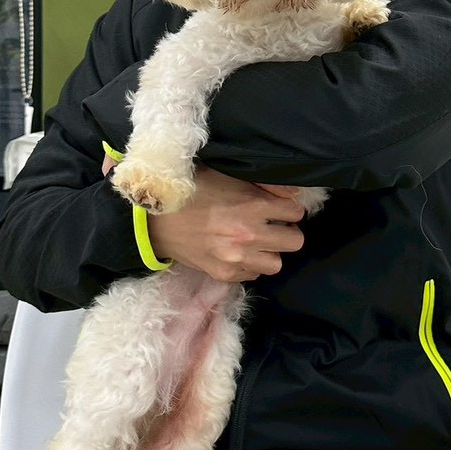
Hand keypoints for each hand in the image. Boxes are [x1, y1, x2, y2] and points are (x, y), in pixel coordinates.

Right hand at [138, 164, 306, 281]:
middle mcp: (249, 234)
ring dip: (270, 251)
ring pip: (277, 263)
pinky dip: (250, 265)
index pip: (295, 212)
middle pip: (294, 241)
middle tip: (274, 225)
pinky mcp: (224, 274)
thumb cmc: (191, 190)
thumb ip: (263, 184)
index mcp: (252, 205)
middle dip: (287, 231)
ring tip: (257, 242)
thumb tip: (292, 194)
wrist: (155, 220)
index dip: (289, 209)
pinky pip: (253, 275)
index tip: (280, 208)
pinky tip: (238, 252)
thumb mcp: (227, 174)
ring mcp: (237, 258)